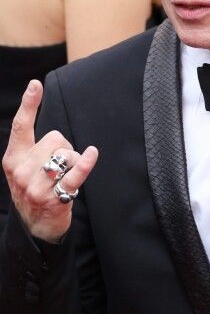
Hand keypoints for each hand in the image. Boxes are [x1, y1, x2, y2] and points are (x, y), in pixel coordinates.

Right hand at [2, 80, 98, 242]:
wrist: (35, 229)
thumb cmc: (36, 191)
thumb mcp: (24, 169)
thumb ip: (33, 149)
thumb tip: (55, 134)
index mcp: (12, 159)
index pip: (21, 126)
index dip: (28, 104)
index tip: (35, 84)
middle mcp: (20, 171)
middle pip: (55, 138)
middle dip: (64, 148)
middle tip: (58, 168)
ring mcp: (36, 186)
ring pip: (66, 154)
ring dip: (73, 162)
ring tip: (64, 179)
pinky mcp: (55, 197)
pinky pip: (75, 173)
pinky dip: (85, 162)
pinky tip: (92, 153)